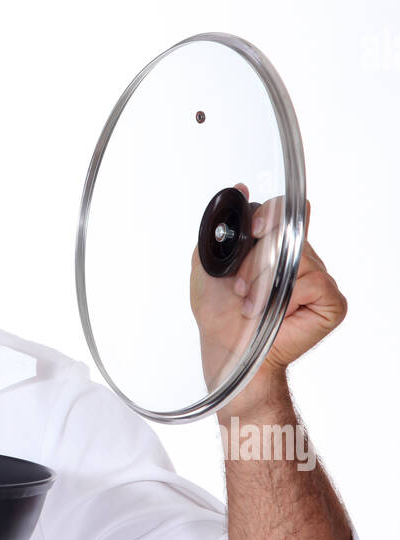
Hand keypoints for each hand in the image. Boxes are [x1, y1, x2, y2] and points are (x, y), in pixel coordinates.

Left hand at [190, 186, 346, 394]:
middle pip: (289, 235)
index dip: (273, 214)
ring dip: (267, 283)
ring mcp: (319, 278)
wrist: (229, 350)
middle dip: (257, 260)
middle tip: (240, 286)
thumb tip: (239, 188)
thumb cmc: (219, 313)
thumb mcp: (208, 263)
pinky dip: (289, 297)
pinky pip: (315, 282)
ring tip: (252, 305)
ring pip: (299, 259)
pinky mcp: (332, 301)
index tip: (256, 229)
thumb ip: (220, 229)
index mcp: (276, 246)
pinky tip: (275, 314)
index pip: (286, 211)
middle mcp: (301, 258)